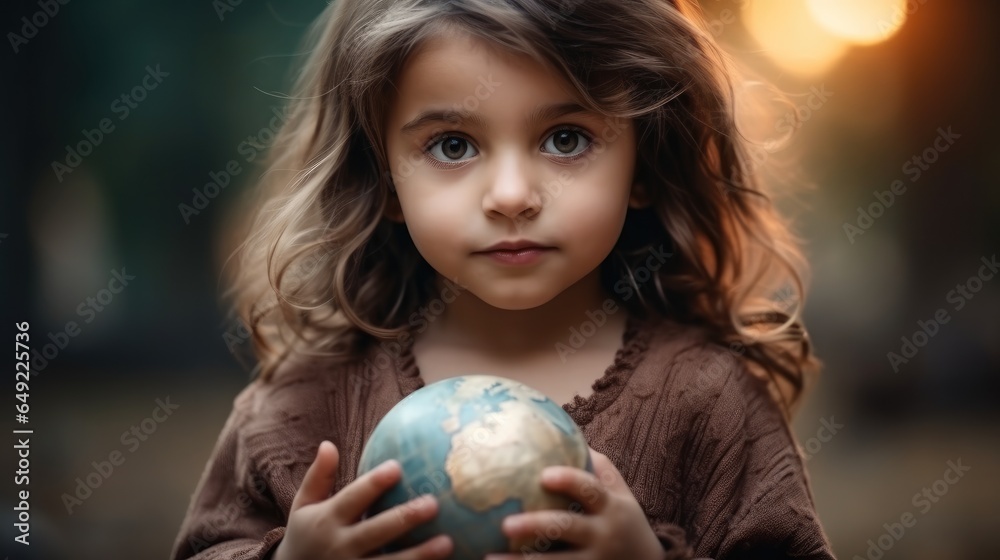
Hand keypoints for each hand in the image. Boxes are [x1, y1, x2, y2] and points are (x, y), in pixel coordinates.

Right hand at [271, 441, 452, 559]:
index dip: (374, 483)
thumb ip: (318, 477)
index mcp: (327, 520)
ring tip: (448, 542)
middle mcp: (340, 546)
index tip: (397, 466)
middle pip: (377, 530)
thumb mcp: (303, 507)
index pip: (353, 497)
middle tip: (434, 504)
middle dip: (405, 518)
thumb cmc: (305, 537)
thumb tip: (328, 443)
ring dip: (419, 555)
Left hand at [484, 447, 663, 559]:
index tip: (543, 474)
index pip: (591, 490)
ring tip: (489, 558)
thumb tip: (565, 432)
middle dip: (537, 525)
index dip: (569, 480)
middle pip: (568, 528)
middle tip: (506, 523)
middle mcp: (604, 535)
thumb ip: (598, 468)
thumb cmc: (625, 522)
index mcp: (612, 508)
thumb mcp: (621, 495)